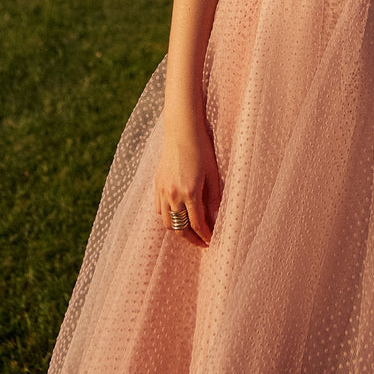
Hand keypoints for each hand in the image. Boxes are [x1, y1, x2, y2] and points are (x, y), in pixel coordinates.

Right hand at [154, 119, 220, 247]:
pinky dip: (168, 218)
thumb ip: (214, 198)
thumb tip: (217, 219)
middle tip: (202, 243)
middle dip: (191, 239)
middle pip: (180, 228)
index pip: (197, 224)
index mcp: (190, 192)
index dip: (205, 236)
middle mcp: (173, 194)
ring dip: (178, 231)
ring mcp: (162, 190)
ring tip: (190, 233)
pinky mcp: (157, 185)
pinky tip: (178, 216)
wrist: (182, 130)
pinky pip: (159, 209)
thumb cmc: (201, 149)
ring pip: (167, 222)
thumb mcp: (213, 173)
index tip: (211, 241)